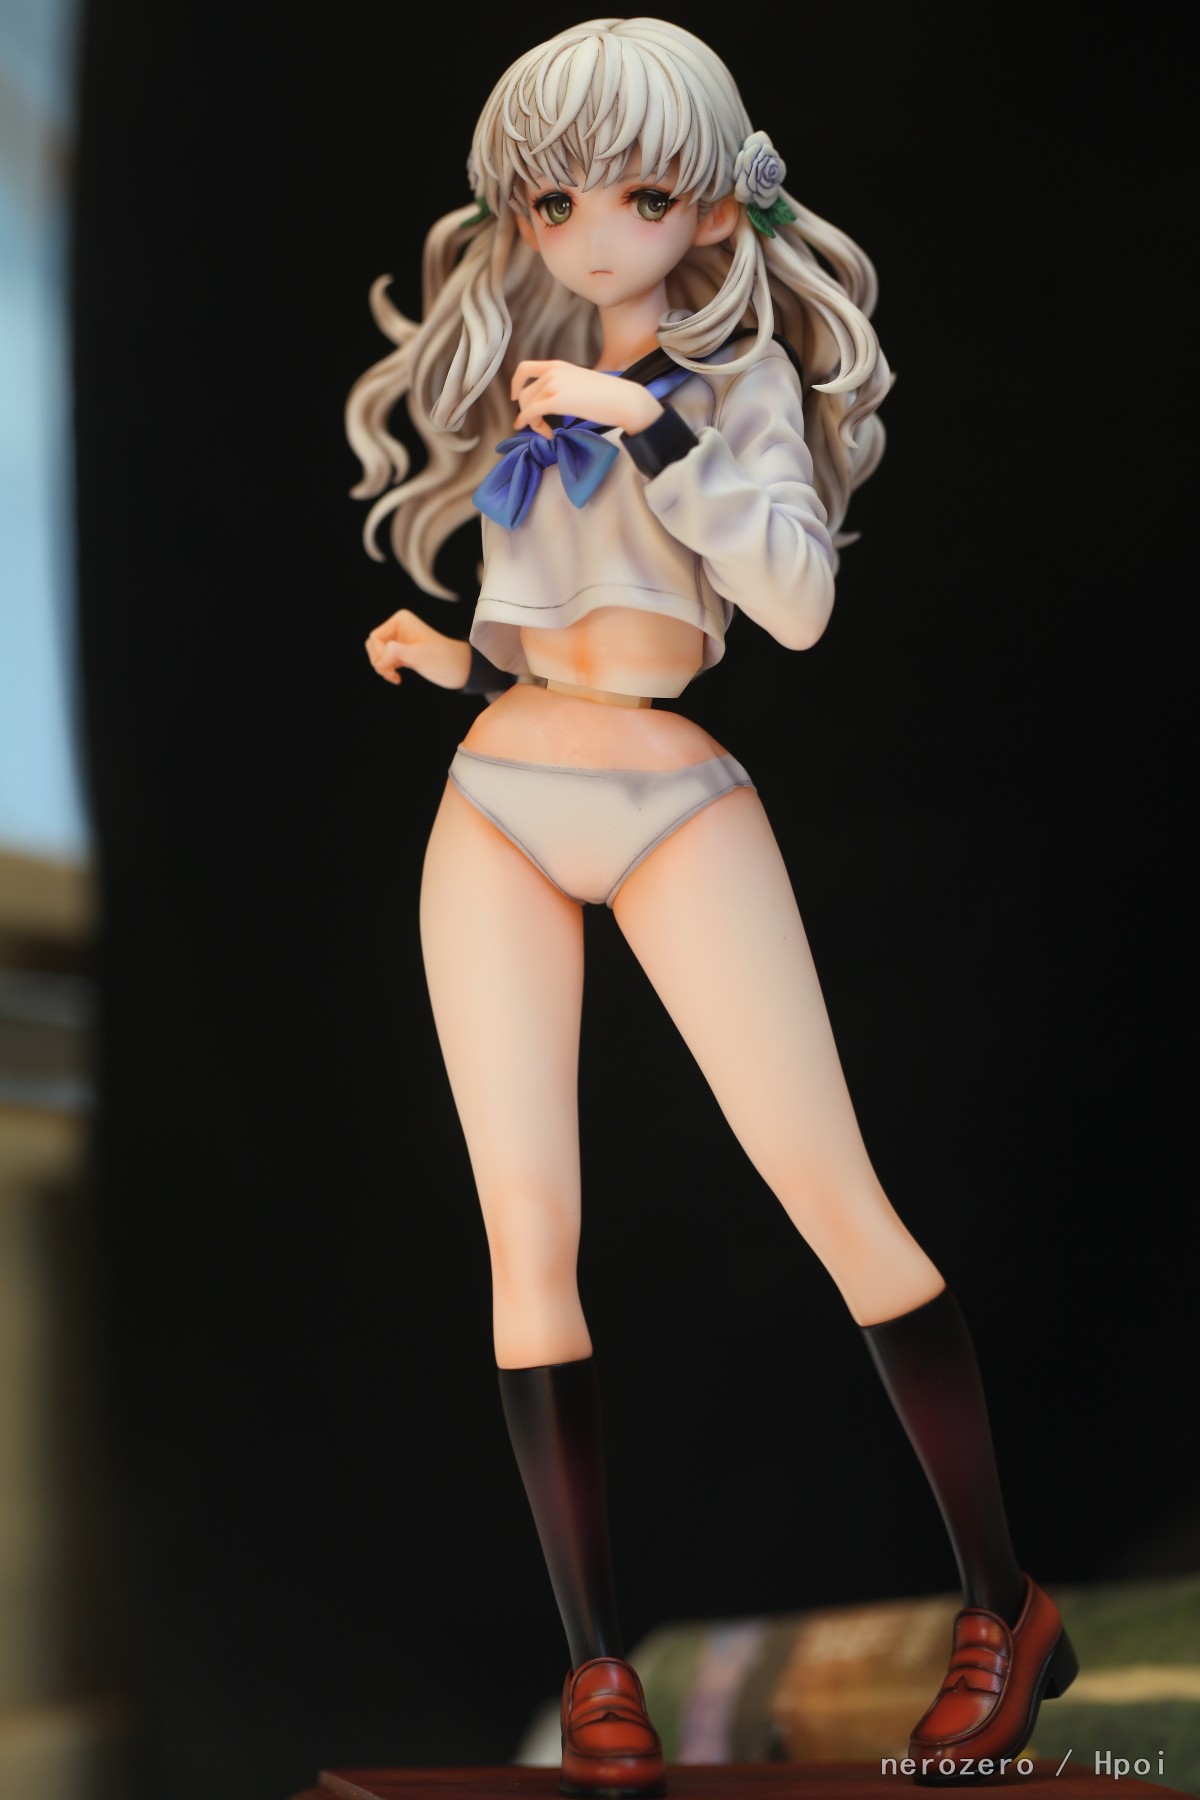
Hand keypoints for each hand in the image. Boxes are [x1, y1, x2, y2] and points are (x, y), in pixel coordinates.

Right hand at [364, 609, 471, 688]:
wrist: (459, 669)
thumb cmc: (442, 659)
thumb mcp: (417, 655)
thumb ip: (395, 652)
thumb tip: (379, 658)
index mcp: (400, 620)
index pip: (375, 638)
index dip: (379, 655)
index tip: (392, 668)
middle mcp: (398, 627)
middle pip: (373, 645)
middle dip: (379, 661)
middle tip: (390, 674)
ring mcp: (400, 640)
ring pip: (377, 653)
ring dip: (382, 667)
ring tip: (393, 677)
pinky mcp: (403, 652)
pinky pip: (385, 660)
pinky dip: (387, 670)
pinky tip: (397, 678)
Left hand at [511, 360, 662, 439]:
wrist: (623, 399)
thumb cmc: (608, 395)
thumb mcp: (580, 382)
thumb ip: (564, 385)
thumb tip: (556, 400)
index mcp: (558, 365)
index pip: (525, 368)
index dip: (516, 383)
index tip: (516, 397)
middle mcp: (552, 372)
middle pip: (524, 392)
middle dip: (526, 411)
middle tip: (538, 425)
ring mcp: (553, 385)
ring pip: (527, 404)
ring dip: (532, 421)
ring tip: (546, 431)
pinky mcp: (556, 400)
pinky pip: (532, 413)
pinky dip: (531, 424)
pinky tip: (544, 433)